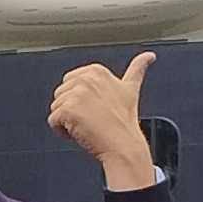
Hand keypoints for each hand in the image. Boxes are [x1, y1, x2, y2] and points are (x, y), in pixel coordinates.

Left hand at [46, 51, 158, 184]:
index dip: (80, 99)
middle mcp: (85, 79)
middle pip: (60, 94)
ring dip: (68, 121)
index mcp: (96, 71)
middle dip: (73, 109)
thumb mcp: (131, 89)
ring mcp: (76, 94)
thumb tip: (149, 56)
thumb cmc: (125, 121)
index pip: (69, 82)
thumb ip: (137, 69)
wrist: (123, 145)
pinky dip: (63, 131)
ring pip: (56, 108)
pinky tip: (80, 133)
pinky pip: (53, 121)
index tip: (97, 108)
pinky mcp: (68, 110)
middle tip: (93, 119)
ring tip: (88, 125)